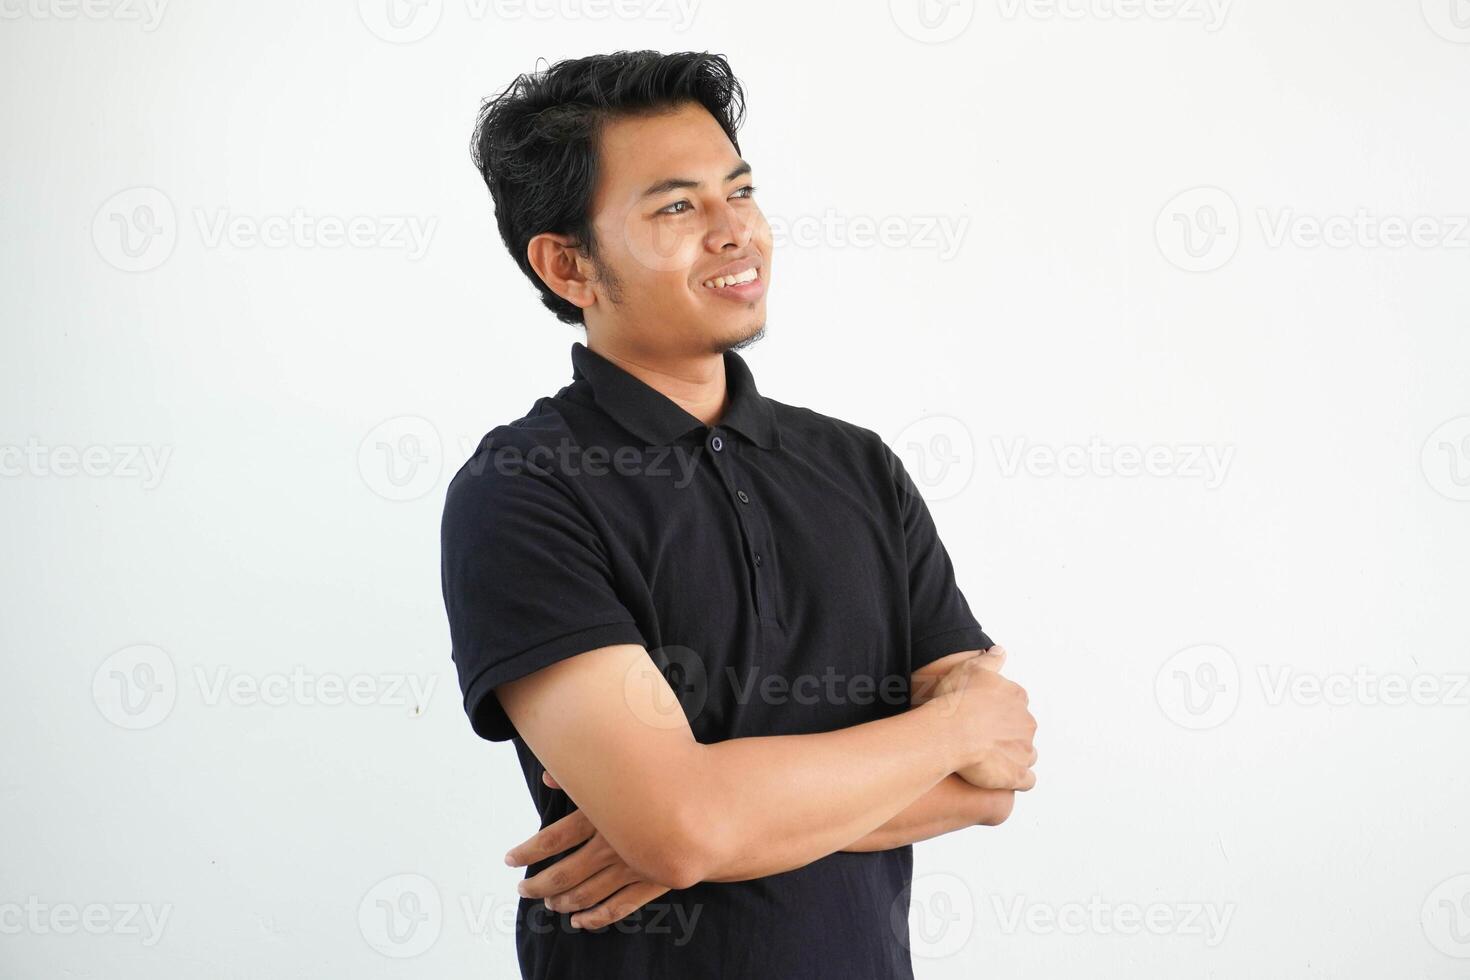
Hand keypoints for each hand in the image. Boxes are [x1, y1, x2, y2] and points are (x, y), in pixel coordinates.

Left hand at [505, 771, 671, 929]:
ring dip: (564, 901)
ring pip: (588, 893)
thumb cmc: (664, 779)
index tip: (510, 860)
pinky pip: (618, 907)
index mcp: (600, 816)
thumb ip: (583, 775)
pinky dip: (597, 917)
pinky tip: (581, 921)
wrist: (714, 802)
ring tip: (549, 903)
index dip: (527, 852)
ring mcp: (632, 866)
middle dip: (539, 884)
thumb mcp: (622, 770)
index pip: (551, 839)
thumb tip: (549, 777)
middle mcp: (611, 845)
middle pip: (565, 873)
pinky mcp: (652, 880)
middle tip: (523, 889)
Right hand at [930, 645, 1036, 791]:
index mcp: (1016, 697)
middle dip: (1007, 733)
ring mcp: (1024, 749)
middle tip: (982, 737)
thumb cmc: (956, 700)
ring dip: (1013, 755)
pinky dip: (1018, 779)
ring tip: (990, 758)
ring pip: (1026, 753)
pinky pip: (1027, 780)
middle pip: (1022, 729)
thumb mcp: (971, 669)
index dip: (999, 711)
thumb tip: (1001, 651)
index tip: (983, 716)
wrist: (951, 733)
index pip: (1016, 703)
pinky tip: (1001, 776)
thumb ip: (990, 660)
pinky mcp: (1017, 774)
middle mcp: (1026, 722)